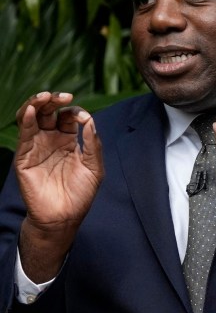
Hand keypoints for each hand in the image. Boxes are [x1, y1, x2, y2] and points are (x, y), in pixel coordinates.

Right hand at [14, 92, 103, 281]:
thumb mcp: (94, 166)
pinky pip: (23, 135)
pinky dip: (25, 120)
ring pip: (31, 119)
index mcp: (68, 141)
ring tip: (45, 96)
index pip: (68, 117)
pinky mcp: (24, 157)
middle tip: (63, 96)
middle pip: (48, 113)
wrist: (64, 217)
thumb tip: (90, 119)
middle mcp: (50, 140)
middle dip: (54, 101)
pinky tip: (30, 110)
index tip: (83, 117)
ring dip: (36, 104)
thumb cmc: (81, 193)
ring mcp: (36, 147)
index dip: (74, 112)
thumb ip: (93, 143)